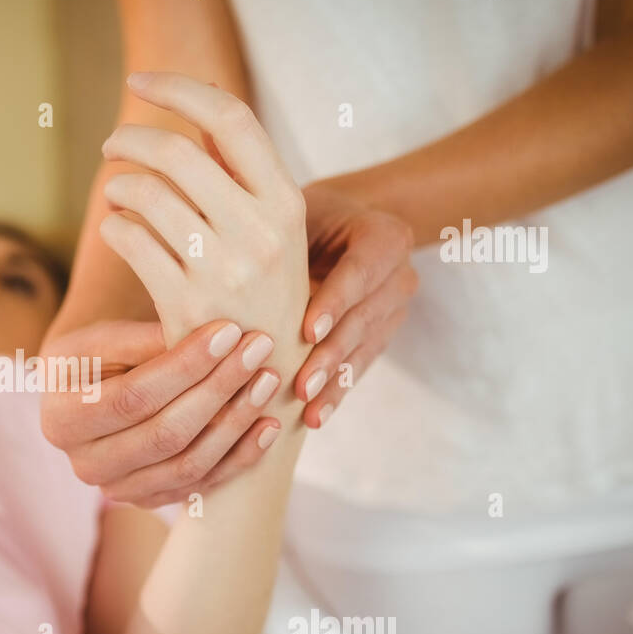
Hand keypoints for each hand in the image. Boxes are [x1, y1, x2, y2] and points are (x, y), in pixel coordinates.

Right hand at [39, 319, 284, 507]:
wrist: (87, 392)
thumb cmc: (97, 355)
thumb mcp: (105, 337)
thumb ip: (147, 340)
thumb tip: (210, 339)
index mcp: (63, 419)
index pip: (134, 396)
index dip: (185, 366)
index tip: (230, 331)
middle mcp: (85, 465)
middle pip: (164, 434)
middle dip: (219, 390)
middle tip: (259, 351)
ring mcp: (118, 491)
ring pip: (188, 465)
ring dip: (236, 424)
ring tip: (268, 382)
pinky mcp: (150, 501)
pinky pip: (202, 485)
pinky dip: (240, 457)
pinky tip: (268, 425)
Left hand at [96, 72, 309, 365]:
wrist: (270, 383)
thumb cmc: (266, 293)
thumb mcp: (274, 229)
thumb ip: (240, 166)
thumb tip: (204, 90)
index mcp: (286, 203)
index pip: (231, 117)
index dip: (180, 89)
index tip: (140, 81)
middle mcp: (260, 232)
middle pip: (176, 150)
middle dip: (130, 138)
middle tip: (112, 145)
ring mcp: (223, 269)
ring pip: (144, 193)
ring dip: (118, 185)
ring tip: (117, 193)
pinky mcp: (184, 304)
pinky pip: (128, 238)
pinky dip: (114, 226)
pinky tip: (118, 232)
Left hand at [293, 181, 418, 427]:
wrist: (337, 228)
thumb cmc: (302, 219)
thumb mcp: (295, 216)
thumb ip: (281, 242)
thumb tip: (232, 266)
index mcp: (386, 236)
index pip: (360, 272)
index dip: (334, 302)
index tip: (307, 331)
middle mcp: (400, 274)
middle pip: (363, 317)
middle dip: (331, 354)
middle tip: (301, 385)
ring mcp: (395, 309)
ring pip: (363, 348)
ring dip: (333, 382)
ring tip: (306, 409)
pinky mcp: (382, 336)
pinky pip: (360, 366)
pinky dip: (336, 391)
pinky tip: (315, 417)